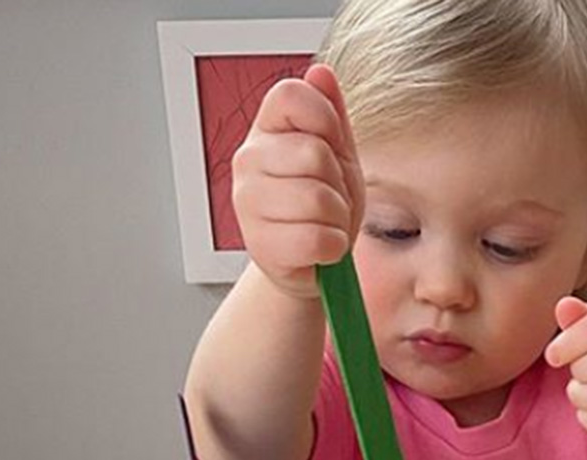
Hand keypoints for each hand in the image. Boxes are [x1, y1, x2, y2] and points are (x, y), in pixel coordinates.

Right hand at [231, 63, 363, 298]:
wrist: (312, 259)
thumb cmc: (322, 206)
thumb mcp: (337, 154)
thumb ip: (330, 113)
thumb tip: (321, 72)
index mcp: (267, 130)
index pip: (293, 96)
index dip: (325, 119)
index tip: (330, 145)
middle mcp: (248, 160)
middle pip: (315, 153)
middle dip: (338, 182)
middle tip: (328, 197)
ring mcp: (248, 203)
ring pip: (319, 200)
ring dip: (337, 218)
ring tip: (323, 223)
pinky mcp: (261, 245)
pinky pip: (319, 239)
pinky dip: (332, 247)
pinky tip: (319, 247)